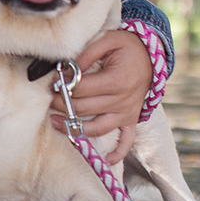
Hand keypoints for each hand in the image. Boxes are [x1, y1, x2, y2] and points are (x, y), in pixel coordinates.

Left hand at [48, 29, 152, 164]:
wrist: (151, 55)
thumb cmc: (126, 46)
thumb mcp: (107, 39)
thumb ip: (86, 54)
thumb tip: (67, 70)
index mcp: (117, 80)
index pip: (83, 89)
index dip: (63, 87)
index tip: (51, 84)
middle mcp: (123, 100)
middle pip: (85, 109)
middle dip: (62, 105)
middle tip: (48, 100)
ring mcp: (128, 112)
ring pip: (98, 127)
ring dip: (75, 128)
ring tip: (55, 122)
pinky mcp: (131, 119)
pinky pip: (127, 141)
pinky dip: (118, 152)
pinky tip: (106, 160)